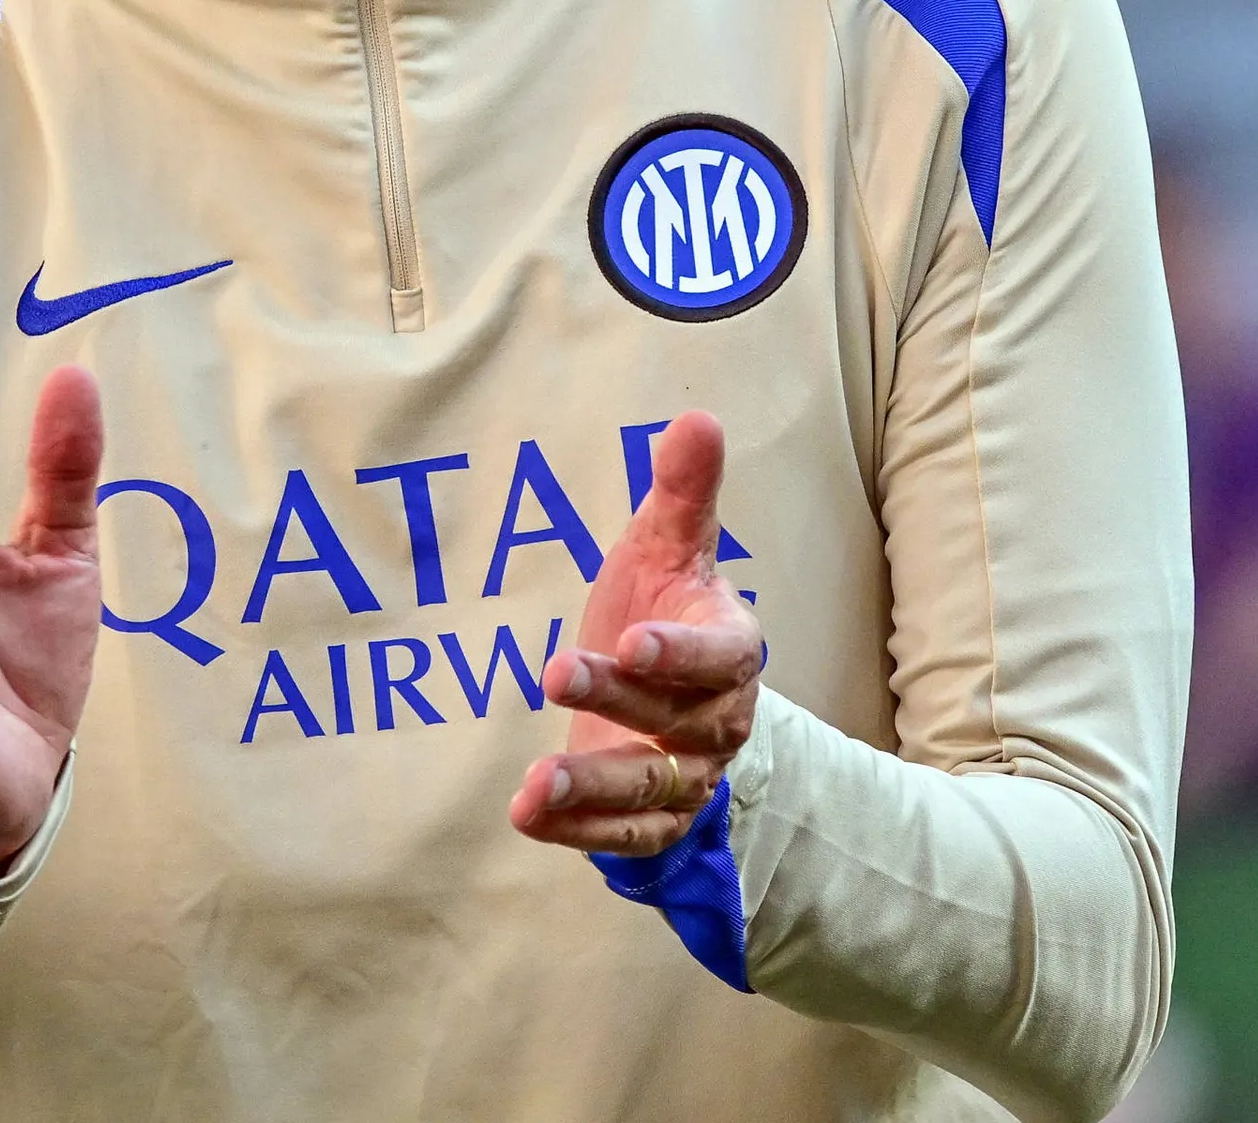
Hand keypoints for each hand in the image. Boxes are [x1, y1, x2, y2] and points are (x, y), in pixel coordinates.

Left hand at [507, 410, 763, 856]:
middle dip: (619, 697)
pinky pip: (628, 840)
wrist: (663, 693)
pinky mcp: (656, 820)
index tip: (634, 637)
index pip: (722, 654)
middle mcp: (718, 719)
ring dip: (593, 788)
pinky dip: (581, 835)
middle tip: (556, 670)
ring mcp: (689, 776)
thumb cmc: (662, 606)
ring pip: (650, 788)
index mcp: (730, 648)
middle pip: (677, 718)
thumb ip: (685, 491)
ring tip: (534, 784)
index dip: (683, 651)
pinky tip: (528, 816)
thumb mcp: (668, 546)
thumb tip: (700, 417)